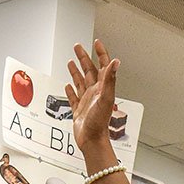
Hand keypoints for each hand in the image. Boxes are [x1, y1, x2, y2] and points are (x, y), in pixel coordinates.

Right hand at [65, 41, 119, 160]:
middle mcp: (95, 92)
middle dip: (83, 57)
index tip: (97, 43)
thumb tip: (116, 62)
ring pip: (80, 81)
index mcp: (102, 88)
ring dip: (75, 71)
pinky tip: (67, 86)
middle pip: (88, 70)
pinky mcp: (79, 110)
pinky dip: (70, 91)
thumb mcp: (106, 98)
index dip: (100, 53)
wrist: (92, 140)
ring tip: (71, 61)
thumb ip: (110, 79)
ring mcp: (86, 101)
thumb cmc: (100, 123)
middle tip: (78, 47)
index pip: (102, 65)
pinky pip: (73, 97)